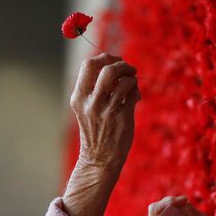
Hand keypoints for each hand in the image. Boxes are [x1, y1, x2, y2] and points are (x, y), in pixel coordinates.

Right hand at [70, 52, 139, 172]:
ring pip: (124, 81)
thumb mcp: (86, 107)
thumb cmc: (95, 129)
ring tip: (132, 83)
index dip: (104, 57)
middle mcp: (91, 102)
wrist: (99, 158)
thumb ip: (95, 86)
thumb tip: (114, 63)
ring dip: (132, 78)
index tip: (114, 60)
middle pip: (108, 69)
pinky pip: (133, 94)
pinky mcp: (123, 118)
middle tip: (129, 69)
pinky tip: (135, 97)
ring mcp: (108, 110)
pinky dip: (136, 91)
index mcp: (79, 97)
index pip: (88, 65)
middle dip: (122, 65)